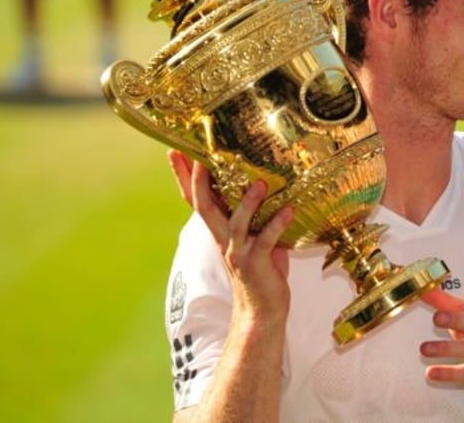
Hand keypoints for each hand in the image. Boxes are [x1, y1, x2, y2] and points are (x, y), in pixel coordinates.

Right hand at [167, 150, 293, 324]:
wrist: (261, 310)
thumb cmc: (260, 269)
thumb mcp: (252, 236)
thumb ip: (253, 214)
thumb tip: (265, 180)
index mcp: (220, 230)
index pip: (196, 200)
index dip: (184, 178)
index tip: (175, 152)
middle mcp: (223, 239)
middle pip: (204, 208)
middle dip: (198, 183)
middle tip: (198, 159)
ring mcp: (238, 252)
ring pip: (236, 224)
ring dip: (247, 203)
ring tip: (260, 183)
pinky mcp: (256, 262)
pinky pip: (266, 241)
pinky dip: (277, 224)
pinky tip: (288, 210)